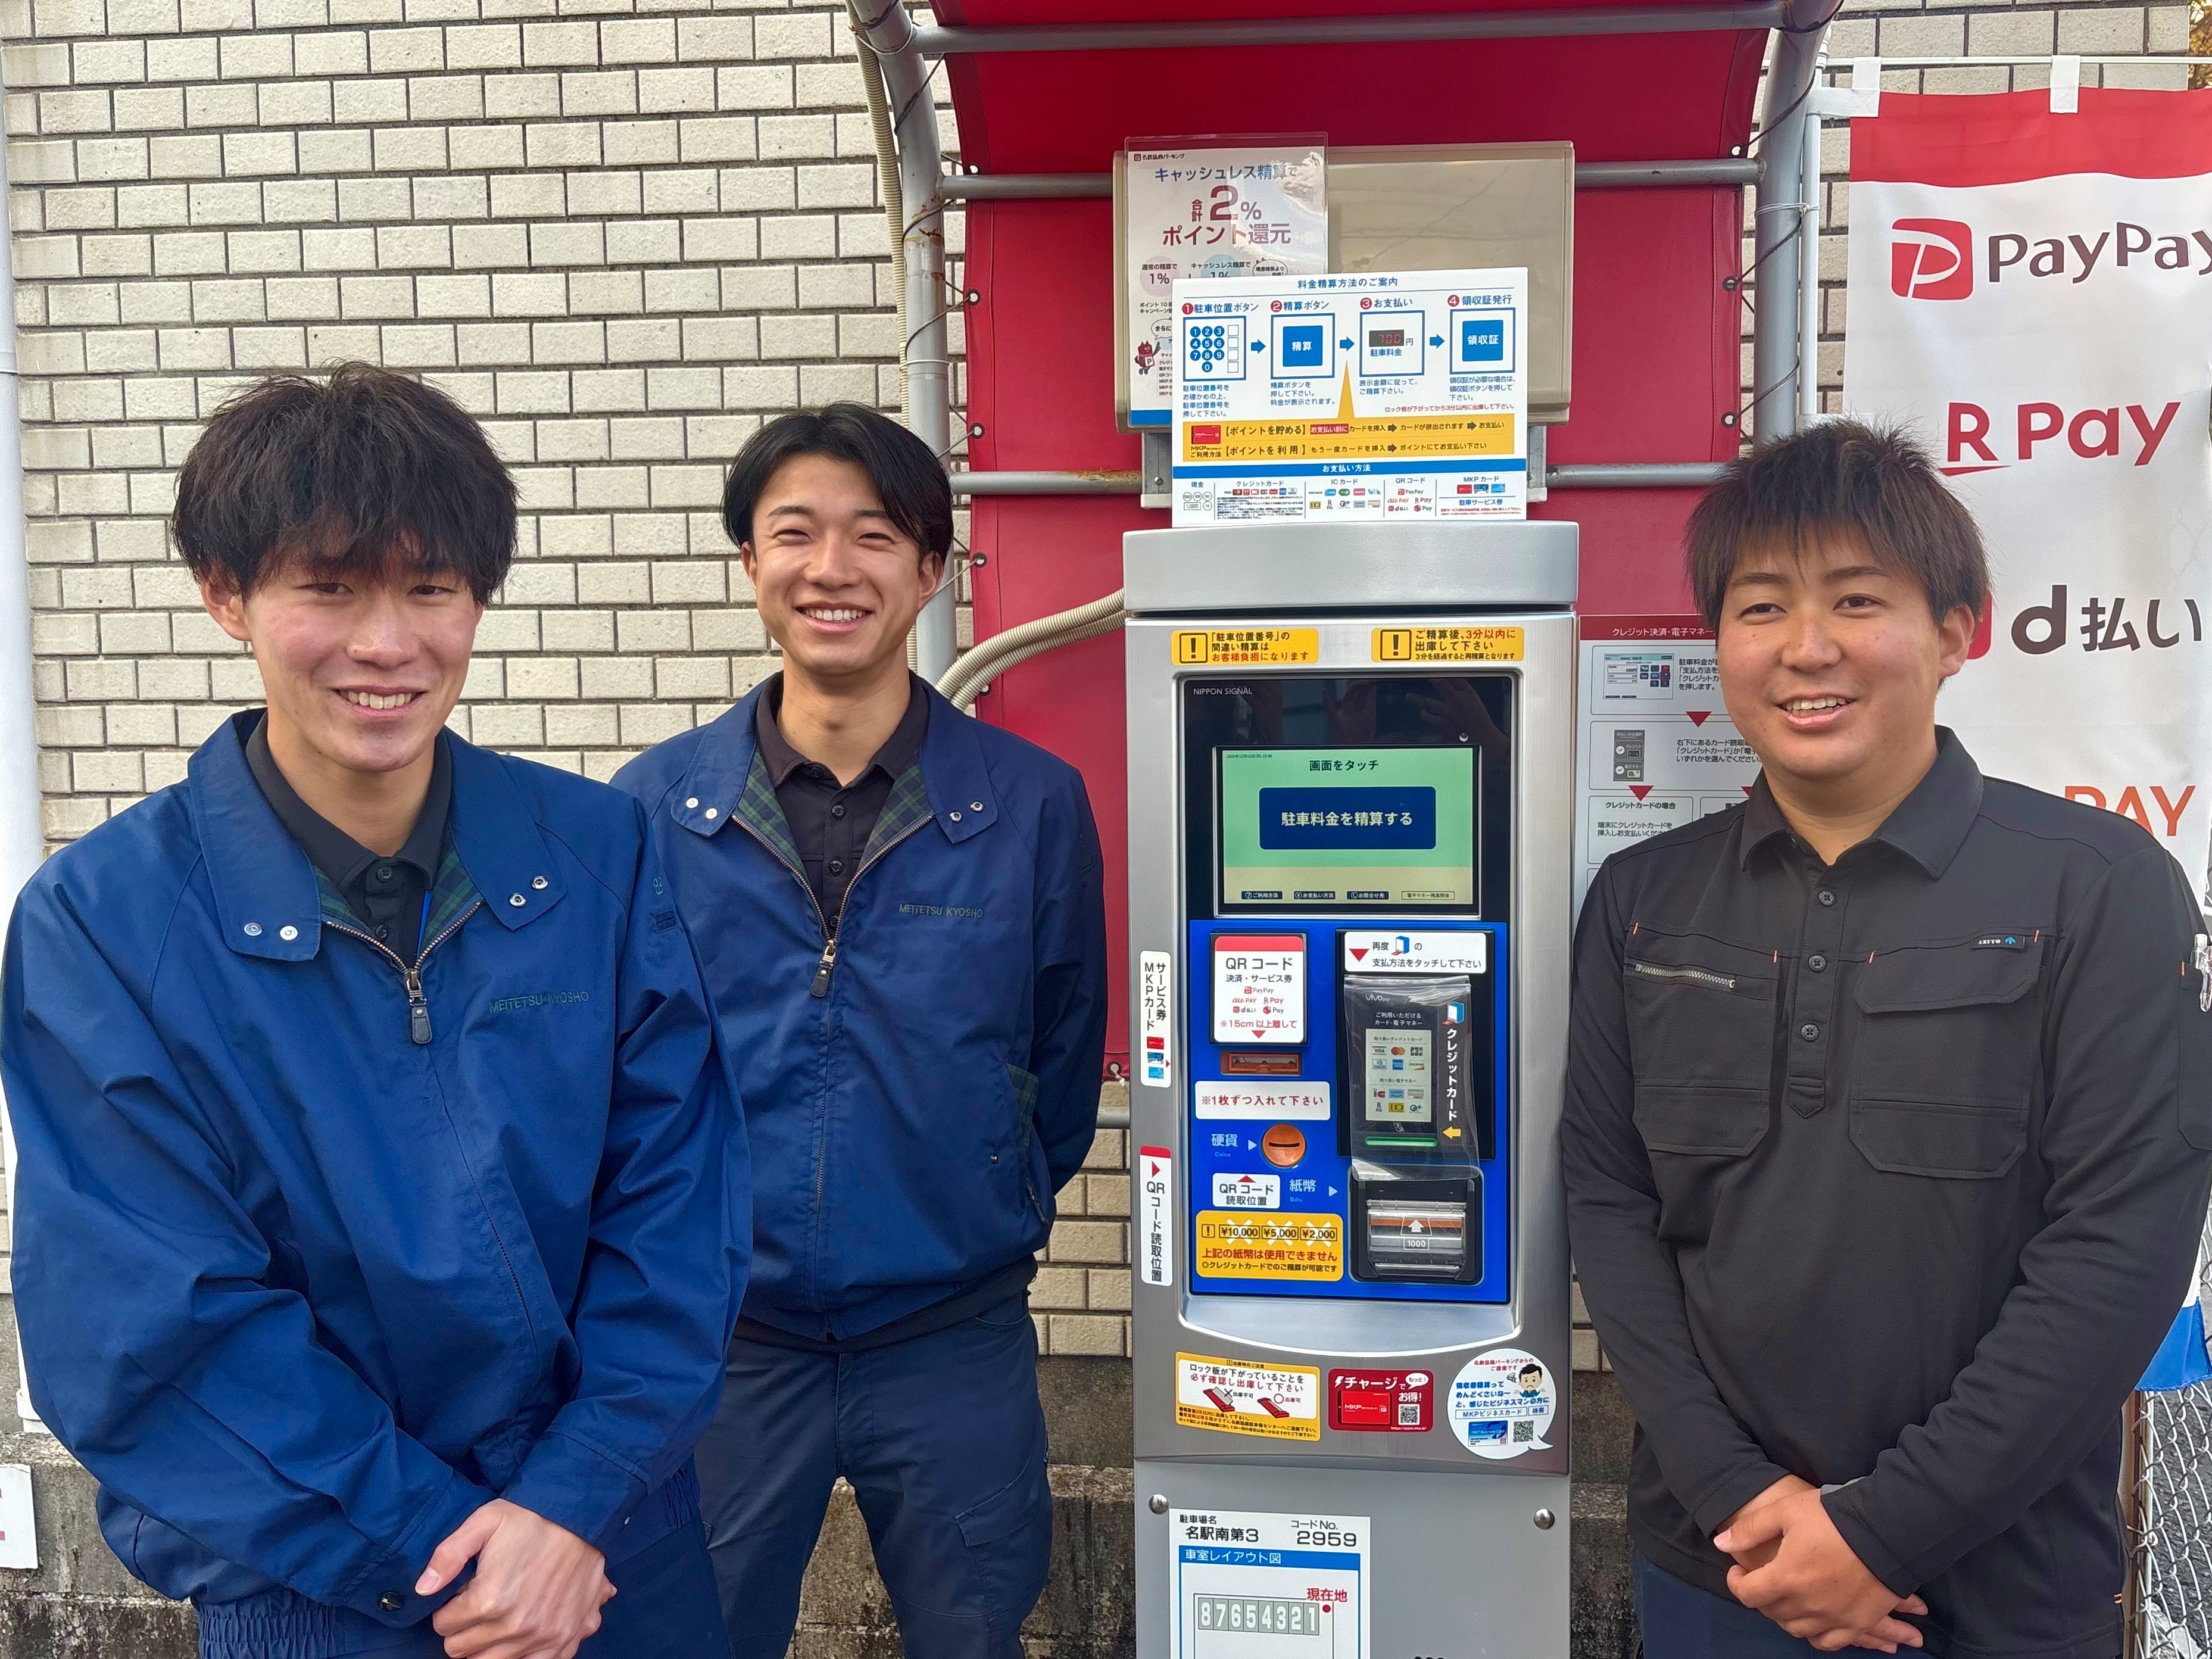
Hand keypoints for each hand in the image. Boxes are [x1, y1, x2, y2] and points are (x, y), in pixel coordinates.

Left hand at [417, 1499, 613, 1658]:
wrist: (581, 1518)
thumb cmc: (530, 1518)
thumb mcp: (484, 1521)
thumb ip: (448, 1555)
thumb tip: (423, 1589)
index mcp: (490, 1600)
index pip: (443, 1626)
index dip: (448, 1608)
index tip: (462, 1593)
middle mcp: (515, 1626)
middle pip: (463, 1650)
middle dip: (464, 1629)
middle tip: (479, 1604)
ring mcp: (542, 1636)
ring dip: (489, 1643)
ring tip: (501, 1614)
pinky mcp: (565, 1639)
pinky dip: (523, 1653)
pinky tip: (524, 1631)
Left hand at [1717, 1488, 1928, 1652]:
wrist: (1889, 1530)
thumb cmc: (1834, 1517)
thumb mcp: (1785, 1511)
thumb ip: (1749, 1529)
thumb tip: (1720, 1543)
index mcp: (1785, 1578)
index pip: (1747, 1594)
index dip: (1736, 1582)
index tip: (1738, 1570)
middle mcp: (1807, 1605)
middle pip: (1772, 1612)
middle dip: (1761, 1596)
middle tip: (1763, 1579)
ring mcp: (1833, 1618)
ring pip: (1798, 1629)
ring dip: (1785, 1616)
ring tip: (1786, 1597)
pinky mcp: (1857, 1623)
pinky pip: (1830, 1641)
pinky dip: (1817, 1634)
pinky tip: (1813, 1620)